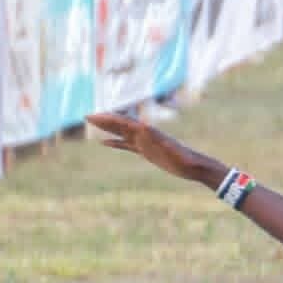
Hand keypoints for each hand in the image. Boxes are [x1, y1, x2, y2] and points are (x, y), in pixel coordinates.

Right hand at [88, 112, 220, 183]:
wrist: (195, 166)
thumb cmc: (186, 159)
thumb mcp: (173, 150)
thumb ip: (162, 140)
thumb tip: (148, 128)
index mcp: (149, 133)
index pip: (125, 123)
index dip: (110, 119)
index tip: (95, 116)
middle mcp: (145, 135)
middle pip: (121, 124)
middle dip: (105, 120)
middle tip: (87, 116)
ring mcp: (144, 142)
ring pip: (121, 133)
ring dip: (108, 128)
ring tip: (93, 122)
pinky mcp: (146, 151)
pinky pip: (126, 145)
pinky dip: (115, 143)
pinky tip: (104, 142)